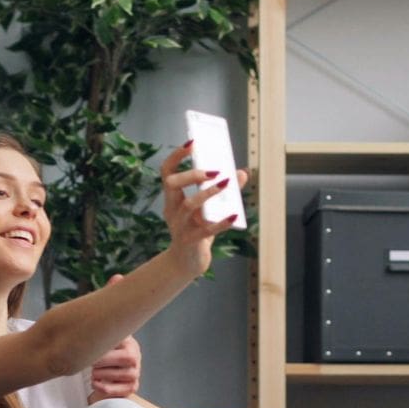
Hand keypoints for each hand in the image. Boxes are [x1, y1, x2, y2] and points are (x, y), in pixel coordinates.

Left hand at [87, 275, 141, 402]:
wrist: (100, 377)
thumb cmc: (98, 351)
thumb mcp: (98, 328)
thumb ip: (105, 303)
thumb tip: (117, 277)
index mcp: (129, 341)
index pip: (119, 341)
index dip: (102, 347)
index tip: (92, 350)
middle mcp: (135, 357)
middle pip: (118, 359)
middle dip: (99, 361)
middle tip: (89, 362)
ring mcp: (134, 374)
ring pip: (116, 374)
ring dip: (99, 374)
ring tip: (92, 372)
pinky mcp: (130, 389)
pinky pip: (119, 390)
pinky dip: (105, 387)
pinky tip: (96, 383)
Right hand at [159, 142, 250, 279]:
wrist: (187, 263)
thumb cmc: (196, 231)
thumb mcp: (207, 210)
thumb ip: (223, 192)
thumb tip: (241, 173)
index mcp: (172, 199)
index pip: (167, 173)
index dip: (176, 157)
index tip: (192, 144)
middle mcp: (172, 210)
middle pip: (172, 185)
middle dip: (192, 174)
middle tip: (213, 171)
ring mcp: (179, 226)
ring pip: (189, 205)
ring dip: (208, 193)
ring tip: (226, 184)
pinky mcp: (190, 241)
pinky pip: (206, 230)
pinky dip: (221, 222)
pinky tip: (233, 216)